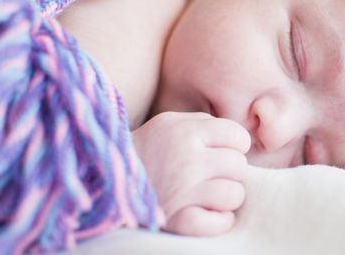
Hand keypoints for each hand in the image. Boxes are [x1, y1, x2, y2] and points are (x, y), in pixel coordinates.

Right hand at [132, 112, 250, 235]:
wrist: (106, 180)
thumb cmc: (146, 149)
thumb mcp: (168, 123)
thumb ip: (202, 122)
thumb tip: (237, 136)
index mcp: (185, 132)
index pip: (238, 136)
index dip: (235, 144)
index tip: (221, 151)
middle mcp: (186, 160)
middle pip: (239, 165)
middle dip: (229, 170)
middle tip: (210, 173)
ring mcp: (182, 192)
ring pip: (234, 194)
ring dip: (226, 197)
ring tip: (208, 193)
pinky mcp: (177, 220)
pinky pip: (219, 222)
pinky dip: (219, 221)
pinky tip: (207, 212)